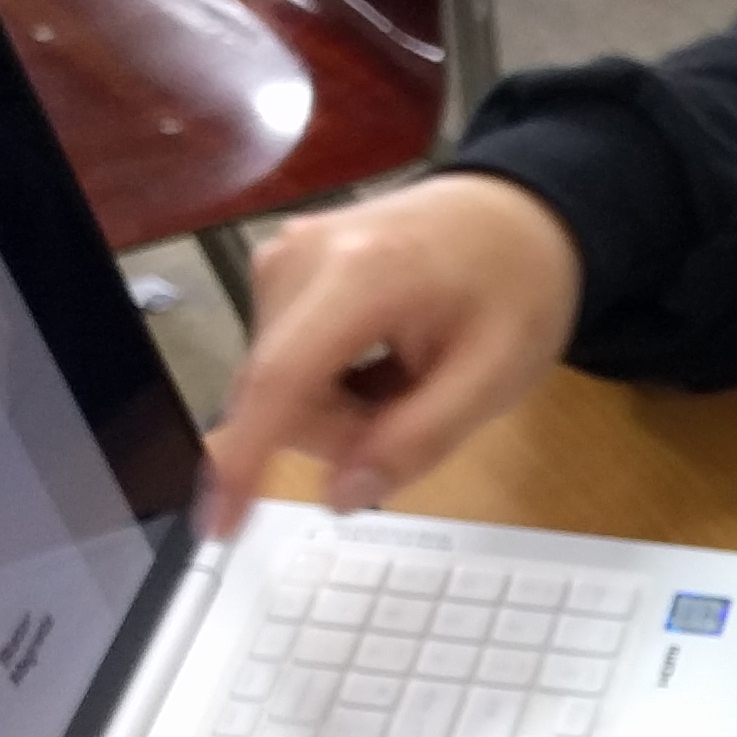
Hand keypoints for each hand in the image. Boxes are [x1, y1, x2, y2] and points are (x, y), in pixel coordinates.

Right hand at [197, 172, 585, 534]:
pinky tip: (379, 358)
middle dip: (342, 430)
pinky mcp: (276, 267)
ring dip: (338, 408)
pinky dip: (328, 382)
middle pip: (280, 395)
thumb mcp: (496, 374)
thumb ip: (420, 438)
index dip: (243, 462)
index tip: (219, 525)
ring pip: (278, 386)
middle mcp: (299, 257)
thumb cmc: (517, 285)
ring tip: (406, 372)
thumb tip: (341, 496)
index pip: (278, 381)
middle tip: (417, 404)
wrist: (514, 212)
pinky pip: (282, 361)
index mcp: (360, 274)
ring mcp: (281, 257)